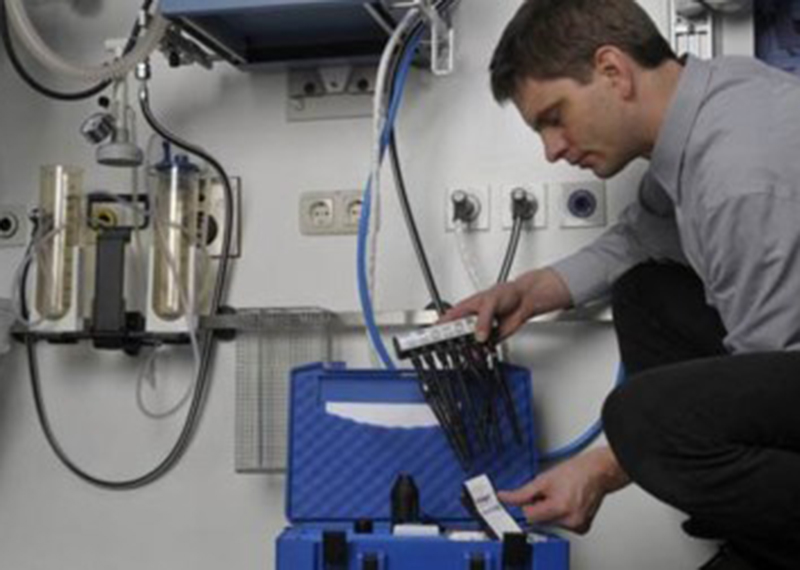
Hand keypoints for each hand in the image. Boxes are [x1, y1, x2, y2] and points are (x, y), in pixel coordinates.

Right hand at [441, 268, 571, 341]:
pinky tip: (480, 355)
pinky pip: (482, 349)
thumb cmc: (506, 293)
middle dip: (452, 343)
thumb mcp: (490, 302)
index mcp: (465, 308)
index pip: (446, 320)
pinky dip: (481, 353)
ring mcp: (480, 329)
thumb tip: (479, 335)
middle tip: (452, 348)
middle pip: (455, 335)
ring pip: (468, 344)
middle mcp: (471, 320)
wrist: (524, 300)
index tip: (430, 338)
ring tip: (468, 353)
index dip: (437, 329)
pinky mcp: (490, 338)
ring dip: (467, 350)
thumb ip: (483, 319)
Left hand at [497, 447, 629, 534]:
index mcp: (560, 508)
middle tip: (549, 493)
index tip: (530, 498)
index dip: (527, 504)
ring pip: (550, 524)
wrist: (597, 472)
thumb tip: (504, 498)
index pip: (529, 516)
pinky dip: (560, 516)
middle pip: (539, 521)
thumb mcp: (543, 479)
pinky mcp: (582, 529)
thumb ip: (522, 493)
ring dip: (550, 511)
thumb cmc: (575, 472)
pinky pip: (562, 525)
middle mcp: (570, 521)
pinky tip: (566, 503)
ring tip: (560, 496)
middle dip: (540, 507)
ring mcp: (578, 526)